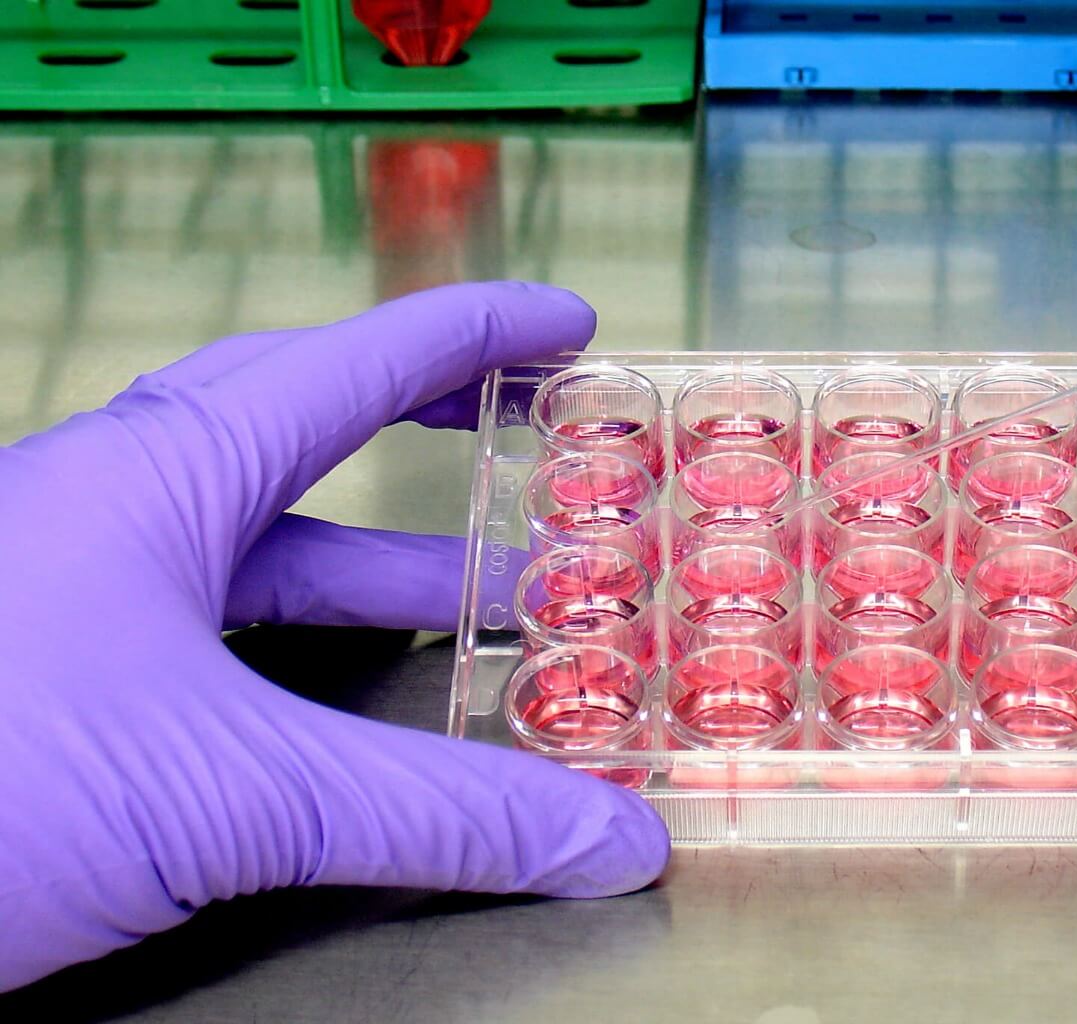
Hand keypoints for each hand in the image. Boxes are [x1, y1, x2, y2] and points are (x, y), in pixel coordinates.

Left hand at [0, 283, 669, 990]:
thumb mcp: (236, 790)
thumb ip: (438, 813)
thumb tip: (604, 841)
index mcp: (158, 476)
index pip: (352, 365)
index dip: (476, 336)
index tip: (564, 325)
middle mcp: (107, 511)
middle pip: (295, 427)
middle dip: (419, 426)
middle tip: (519, 430)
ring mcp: (66, 590)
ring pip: (250, 545)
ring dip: (369, 567)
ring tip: (484, 600)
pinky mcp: (44, 676)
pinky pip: (204, 625)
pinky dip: (299, 648)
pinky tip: (345, 702)